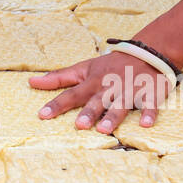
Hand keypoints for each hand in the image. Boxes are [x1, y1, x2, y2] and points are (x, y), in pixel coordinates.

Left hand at [28, 51, 172, 133]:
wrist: (145, 53)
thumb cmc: (110, 65)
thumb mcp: (84, 68)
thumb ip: (59, 77)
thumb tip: (31, 82)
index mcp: (92, 82)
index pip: (71, 94)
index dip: (56, 105)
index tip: (42, 115)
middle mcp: (109, 87)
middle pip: (97, 101)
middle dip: (88, 113)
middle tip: (80, 125)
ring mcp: (129, 90)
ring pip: (120, 104)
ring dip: (113, 116)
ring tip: (104, 129)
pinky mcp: (149, 93)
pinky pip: (150, 105)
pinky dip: (149, 113)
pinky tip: (146, 124)